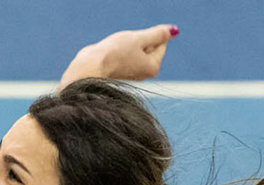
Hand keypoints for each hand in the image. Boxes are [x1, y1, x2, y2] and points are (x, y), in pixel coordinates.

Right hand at [64, 25, 178, 85]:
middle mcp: (144, 73)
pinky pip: (124, 55)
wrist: (89, 69)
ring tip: (115, 51)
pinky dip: (118, 50)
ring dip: (126, 44)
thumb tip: (174, 31)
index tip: (134, 41)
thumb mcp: (139, 38)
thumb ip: (157, 34)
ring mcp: (131, 73)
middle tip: (123, 46)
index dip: (147, 36)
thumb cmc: (114, 54)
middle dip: (137, 41)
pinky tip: (109, 54)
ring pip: (135, 50)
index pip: (160, 43)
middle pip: (148, 46)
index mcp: (153, 67)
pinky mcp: (119, 71)